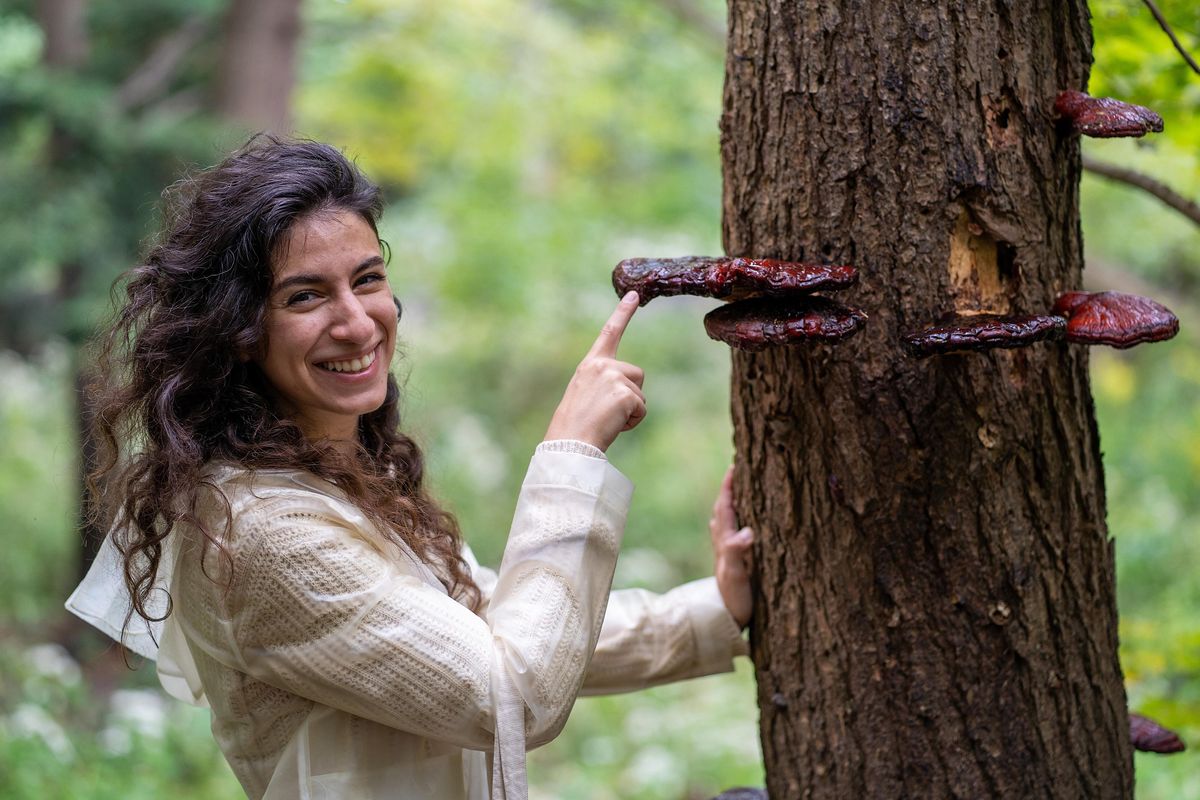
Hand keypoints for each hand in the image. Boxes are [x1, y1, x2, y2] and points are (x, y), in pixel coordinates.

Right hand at [544, 291, 645, 451]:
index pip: (610, 333)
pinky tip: (613, 425)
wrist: (570, 442)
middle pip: (637, 375)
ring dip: (631, 410)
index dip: (623, 312)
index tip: (634, 295)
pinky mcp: (626, 393)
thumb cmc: (575, 425)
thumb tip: (626, 394)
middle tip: (605, 412)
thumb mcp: (586, 395)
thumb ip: (605, 385)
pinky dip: (633, 421)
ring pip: (641, 393)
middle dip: (630, 395)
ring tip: (607, 419)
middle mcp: (602, 365)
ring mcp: (614, 377)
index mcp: (590, 364)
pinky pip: (642, 409)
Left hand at [710, 465, 753, 627]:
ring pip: (726, 520)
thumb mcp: (737, 576)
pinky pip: (732, 531)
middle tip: (738, 471)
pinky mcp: (732, 561)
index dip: (729, 487)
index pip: (725, 506)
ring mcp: (726, 552)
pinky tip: (744, 521)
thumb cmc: (734, 599)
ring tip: (742, 489)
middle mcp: (723, 543)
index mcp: (724, 541)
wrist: (727, 620)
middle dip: (730, 490)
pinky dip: (737, 519)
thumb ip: (737, 552)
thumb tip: (747, 533)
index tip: (734, 466)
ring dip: (732, 502)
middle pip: (723, 509)